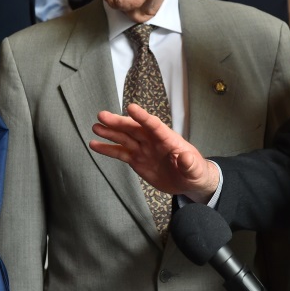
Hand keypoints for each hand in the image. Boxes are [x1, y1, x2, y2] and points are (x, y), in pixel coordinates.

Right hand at [90, 103, 219, 202]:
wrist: (189, 182)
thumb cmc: (195, 172)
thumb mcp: (195, 170)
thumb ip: (190, 164)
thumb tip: (186, 158)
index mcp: (168, 139)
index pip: (154, 125)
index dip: (142, 117)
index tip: (131, 108)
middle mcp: (153, 141)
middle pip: (134, 129)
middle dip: (118, 122)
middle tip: (102, 115)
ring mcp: (143, 150)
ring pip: (124, 138)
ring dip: (110, 132)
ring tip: (95, 127)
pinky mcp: (137, 160)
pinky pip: (120, 153)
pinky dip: (108, 149)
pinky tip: (94, 144)